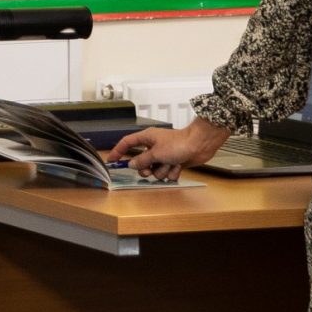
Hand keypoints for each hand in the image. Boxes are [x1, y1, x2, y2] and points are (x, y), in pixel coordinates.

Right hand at [104, 120, 233, 181]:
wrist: (200, 145)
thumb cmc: (179, 143)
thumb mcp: (156, 153)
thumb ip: (142, 160)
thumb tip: (132, 165)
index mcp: (147, 138)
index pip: (127, 143)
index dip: (118, 151)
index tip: (111, 160)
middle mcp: (154, 147)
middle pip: (141, 162)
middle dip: (147, 169)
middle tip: (150, 169)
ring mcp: (164, 156)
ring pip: (155, 170)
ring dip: (163, 170)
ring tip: (171, 164)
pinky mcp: (174, 163)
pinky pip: (167, 173)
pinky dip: (173, 172)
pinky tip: (179, 166)